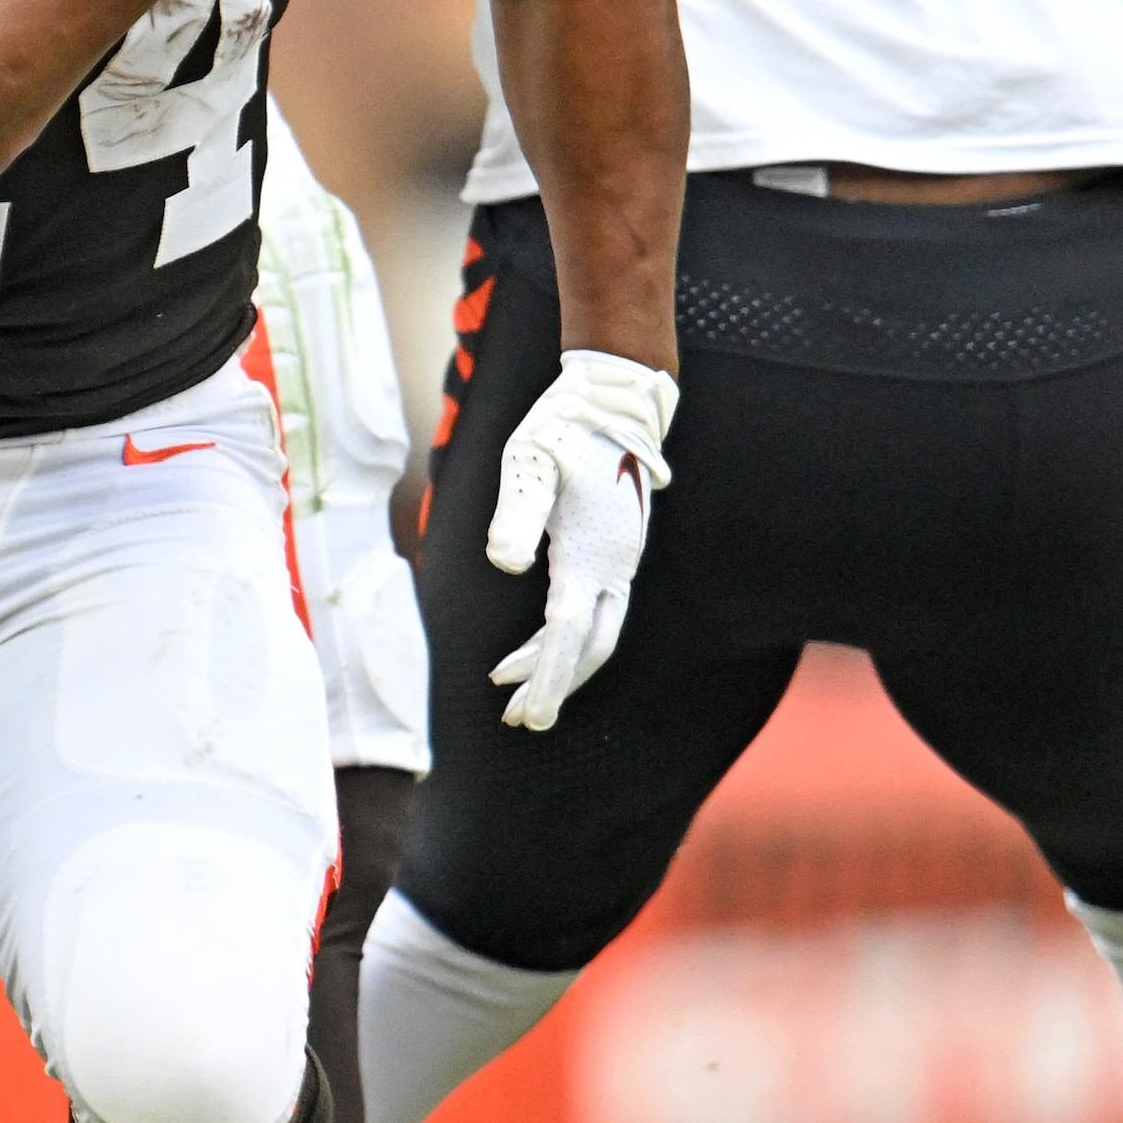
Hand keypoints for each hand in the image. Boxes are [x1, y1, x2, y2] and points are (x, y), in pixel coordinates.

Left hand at [482, 348, 675, 730]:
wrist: (612, 401)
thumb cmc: (563, 428)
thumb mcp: (529, 463)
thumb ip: (516, 513)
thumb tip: (504, 565)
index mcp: (591, 550)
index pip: (568, 631)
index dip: (547, 677)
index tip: (528, 718)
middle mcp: (613, 564)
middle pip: (589, 646)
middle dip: (553, 685)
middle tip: (518, 721)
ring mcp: (618, 560)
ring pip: (592, 633)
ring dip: (553, 665)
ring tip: (507, 693)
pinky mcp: (612, 553)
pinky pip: (589, 611)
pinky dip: (558, 636)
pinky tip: (526, 648)